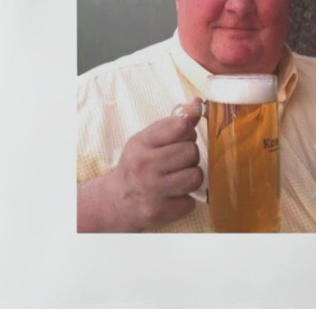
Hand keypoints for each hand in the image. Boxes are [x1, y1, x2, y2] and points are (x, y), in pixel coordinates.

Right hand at [106, 108, 204, 231]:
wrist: (117, 200)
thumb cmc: (138, 163)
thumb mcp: (149, 138)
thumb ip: (175, 121)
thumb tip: (198, 103)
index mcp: (141, 142)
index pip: (181, 127)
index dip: (188, 131)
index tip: (182, 137)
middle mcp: (144, 166)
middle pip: (191, 151)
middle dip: (190, 155)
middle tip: (180, 159)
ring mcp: (152, 190)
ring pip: (195, 176)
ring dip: (192, 176)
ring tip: (180, 175)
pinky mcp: (160, 211)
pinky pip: (191, 201)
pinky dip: (186, 198)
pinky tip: (174, 194)